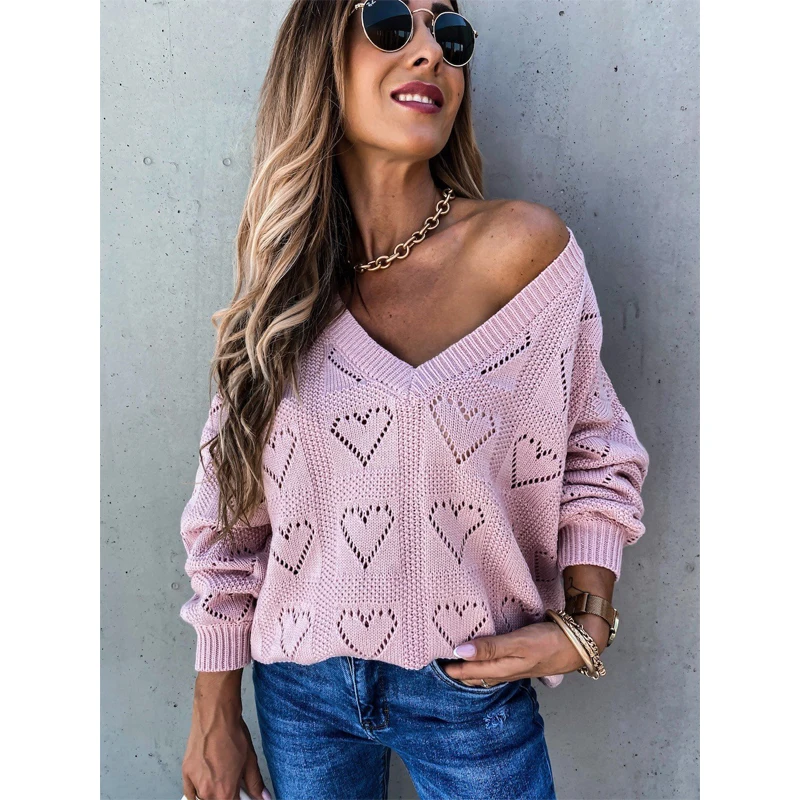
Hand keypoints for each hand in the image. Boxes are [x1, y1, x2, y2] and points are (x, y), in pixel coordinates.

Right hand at [182, 671, 271, 799]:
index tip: (242, 793)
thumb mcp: (250, 760)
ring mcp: (195, 784)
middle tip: (233, 781)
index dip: (240, 798)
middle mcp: (208, 792)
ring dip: (214, 792)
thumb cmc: (232, 734)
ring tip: (221, 775)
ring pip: (205, 798)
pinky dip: (197, 792)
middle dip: (227, 795)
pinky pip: (190, 793)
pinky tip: (206, 782)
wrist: (215, 717)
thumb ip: (255, 783)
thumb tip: (264, 797)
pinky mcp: (185, 773)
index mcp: (225, 792)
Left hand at [444, 614, 609, 686]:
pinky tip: (481, 654)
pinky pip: (496, 663)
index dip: (451, 668)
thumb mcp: (518, 644)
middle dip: (457, 671)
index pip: (469, 670)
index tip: (431, 661)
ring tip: (453, 661)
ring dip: (469, 667)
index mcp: (502, 668)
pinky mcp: (522, 657)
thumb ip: (490, 648)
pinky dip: (484, 661)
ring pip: (485, 671)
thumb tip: (459, 652)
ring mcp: (515, 665)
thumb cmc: (548, 642)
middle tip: (436, 663)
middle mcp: (506, 670)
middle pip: (476, 674)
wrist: (579, 644)